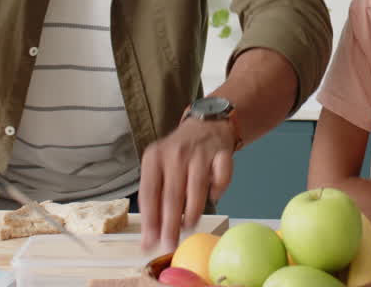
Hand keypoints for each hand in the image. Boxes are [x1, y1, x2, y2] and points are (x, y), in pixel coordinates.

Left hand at [138, 116, 235, 251]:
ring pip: (196, 188)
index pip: (149, 193)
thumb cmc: (178, 154)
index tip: (149, 242)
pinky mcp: (221, 153)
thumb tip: (149, 237)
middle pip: (172, 195)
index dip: (149, 220)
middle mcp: (175, 154)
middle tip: (169, 244)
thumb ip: (154, 199)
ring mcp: (199, 152)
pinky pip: (221, 177)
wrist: (206, 125)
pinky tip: (213, 196)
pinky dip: (218, 190)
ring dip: (192, 212)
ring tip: (188, 226)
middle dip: (170, 224)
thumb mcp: (159, 168)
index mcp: (154, 157)